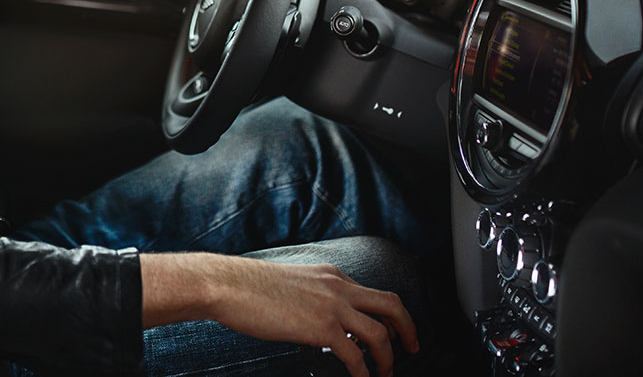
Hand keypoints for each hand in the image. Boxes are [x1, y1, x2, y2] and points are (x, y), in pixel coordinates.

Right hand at [140, 253, 418, 376]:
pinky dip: (364, 372)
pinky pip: (356, 355)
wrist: (230, 285)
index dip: (387, 316)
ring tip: (385, 374)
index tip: (392, 332)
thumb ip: (313, 300)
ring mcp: (332, 306)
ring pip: (380, 333)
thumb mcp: (293, 284)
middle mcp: (338, 286)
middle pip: (391, 305)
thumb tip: (321, 329)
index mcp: (332, 275)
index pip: (372, 294)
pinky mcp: (322, 328)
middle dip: (408, 329)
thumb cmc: (251, 288)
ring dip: (388, 358)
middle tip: (412, 348)